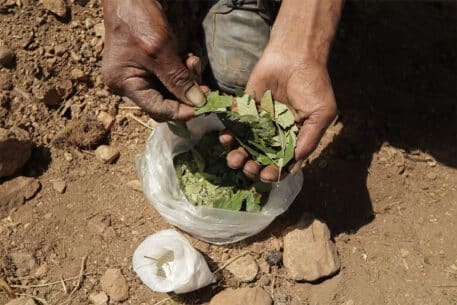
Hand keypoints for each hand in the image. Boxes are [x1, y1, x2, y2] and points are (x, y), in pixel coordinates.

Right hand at [101, 0, 204, 121]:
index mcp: (124, 84)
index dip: (181, 112)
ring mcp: (137, 75)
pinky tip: (189, 59)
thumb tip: (198, 103)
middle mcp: (129, 84)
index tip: (203, 107)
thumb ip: (178, 79)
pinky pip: (168, 78)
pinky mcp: (148, 66)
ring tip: (193, 62)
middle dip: (186, 96)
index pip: (157, 110)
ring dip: (187, 82)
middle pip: (164, 104)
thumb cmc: (138, 18)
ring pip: (169, 91)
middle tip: (204, 88)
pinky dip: (182, 73)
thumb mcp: (160, 51)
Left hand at [222, 0, 341, 182]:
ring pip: (246, 146)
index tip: (266, 176)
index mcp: (294, 138)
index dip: (274, 172)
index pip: (283, 162)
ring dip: (238, 156)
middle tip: (248, 168)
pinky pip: (235, 126)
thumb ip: (309, 138)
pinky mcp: (246, 109)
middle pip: (261, 158)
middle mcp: (275, 133)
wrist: (295, 54)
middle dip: (253, 167)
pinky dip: (229, 134)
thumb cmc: (313, 84)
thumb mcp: (321, 113)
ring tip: (234, 159)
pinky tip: (226, 138)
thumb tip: (295, 162)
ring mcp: (260, 122)